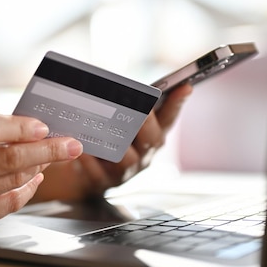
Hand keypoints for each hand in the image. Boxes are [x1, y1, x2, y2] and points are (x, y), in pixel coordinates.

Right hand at [0, 109, 82, 234]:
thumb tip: (24, 127)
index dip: (21, 128)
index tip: (43, 125)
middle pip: (7, 160)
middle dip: (47, 150)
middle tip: (70, 144)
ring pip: (10, 183)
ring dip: (38, 168)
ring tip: (51, 157)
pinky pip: (4, 206)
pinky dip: (25, 191)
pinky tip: (35, 178)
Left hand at [32, 84, 192, 201]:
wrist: (82, 174)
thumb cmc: (104, 140)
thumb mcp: (118, 123)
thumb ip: (124, 107)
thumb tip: (120, 85)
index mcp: (151, 137)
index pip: (169, 119)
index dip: (177, 104)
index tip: (185, 86)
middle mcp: (144, 156)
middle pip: (151, 140)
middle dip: (147, 122)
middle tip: (141, 107)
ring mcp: (125, 172)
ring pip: (127, 159)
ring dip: (117, 143)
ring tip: (106, 126)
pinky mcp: (103, 182)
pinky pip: (97, 172)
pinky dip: (90, 160)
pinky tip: (82, 148)